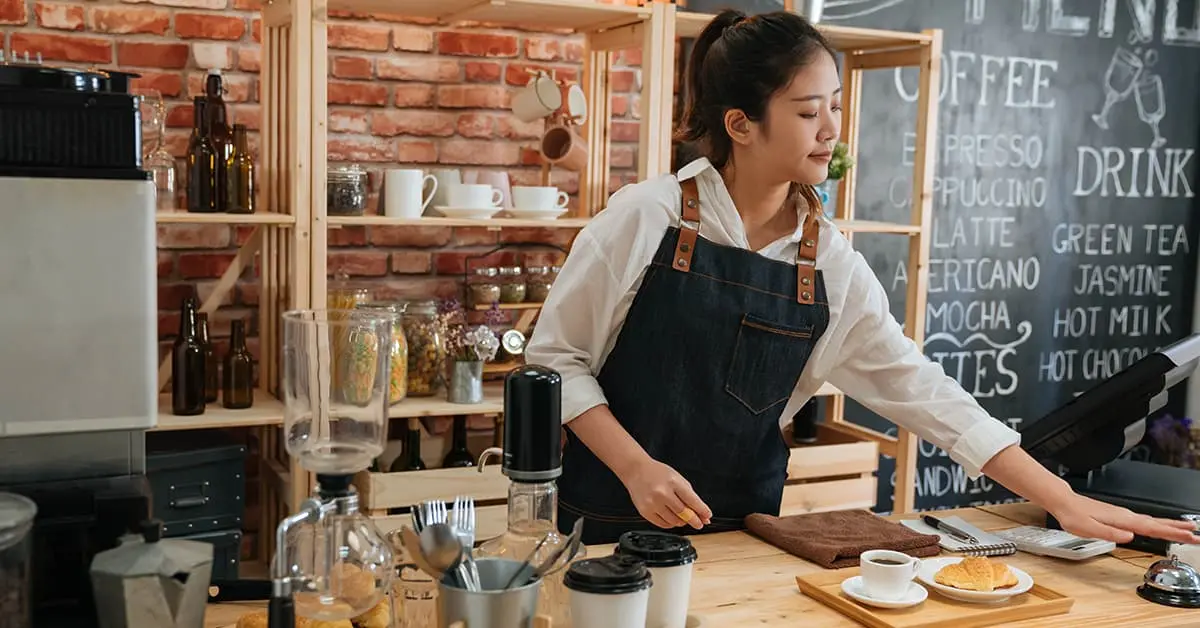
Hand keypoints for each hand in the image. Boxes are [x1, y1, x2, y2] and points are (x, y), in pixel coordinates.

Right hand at [621, 458, 713, 529]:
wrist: (636, 471)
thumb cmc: (658, 474)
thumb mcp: (677, 479)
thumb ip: (690, 496)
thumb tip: (702, 514)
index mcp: (673, 482)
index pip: (692, 501)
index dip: (702, 511)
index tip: (707, 516)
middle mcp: (662, 493)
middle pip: (684, 513)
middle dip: (694, 520)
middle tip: (699, 523)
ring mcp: (652, 503)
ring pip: (674, 521)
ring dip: (682, 521)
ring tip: (683, 517)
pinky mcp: (645, 512)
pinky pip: (663, 524)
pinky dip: (671, 524)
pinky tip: (672, 518)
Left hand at [1049, 493, 1197, 544]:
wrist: (1064, 502)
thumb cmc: (1074, 515)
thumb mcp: (1088, 528)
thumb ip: (1109, 533)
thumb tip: (1129, 537)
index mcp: (1122, 519)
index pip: (1152, 528)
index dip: (1171, 533)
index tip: (1189, 536)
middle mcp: (1125, 515)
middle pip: (1157, 523)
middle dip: (1177, 529)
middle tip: (1196, 535)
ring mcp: (1123, 515)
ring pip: (1152, 521)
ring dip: (1170, 526)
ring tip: (1186, 530)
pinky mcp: (1119, 516)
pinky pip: (1144, 520)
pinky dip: (1157, 524)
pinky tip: (1159, 526)